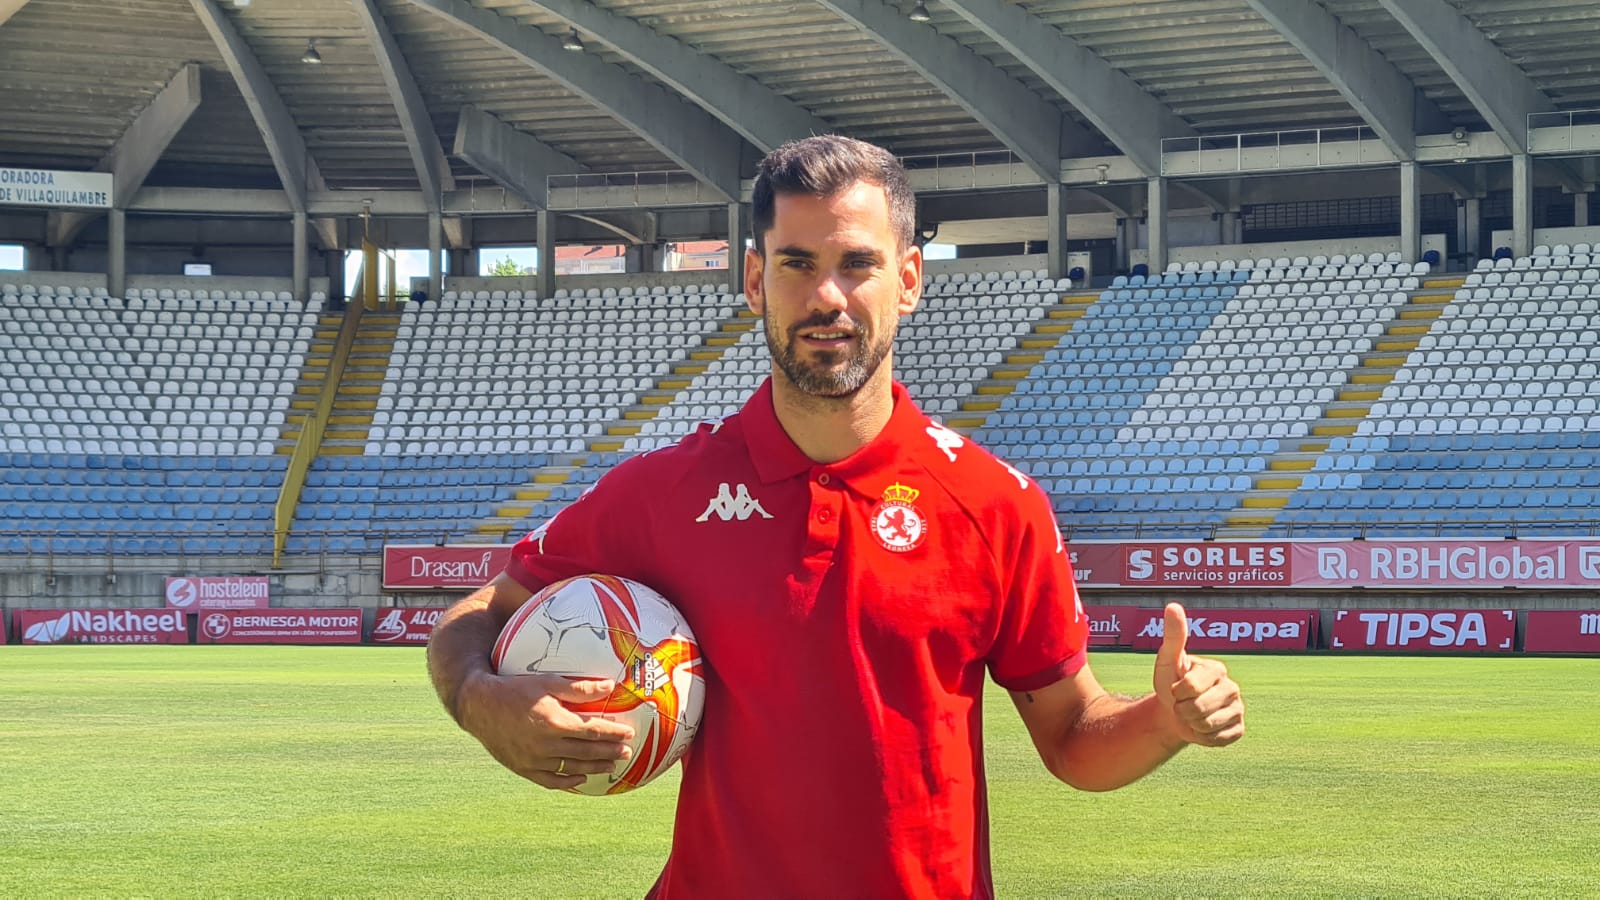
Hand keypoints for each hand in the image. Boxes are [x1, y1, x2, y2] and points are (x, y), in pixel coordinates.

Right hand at [458, 672, 635, 789]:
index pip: (592, 731)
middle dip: (609, 752)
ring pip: (571, 769)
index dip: (613, 733)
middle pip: (586, 753)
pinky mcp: (523, 768)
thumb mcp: (547, 681)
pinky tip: (580, 778)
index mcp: (554, 723)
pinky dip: (568, 782)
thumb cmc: (515, 688)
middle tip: (626, 752)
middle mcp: (545, 745)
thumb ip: (579, 687)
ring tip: (610, 765)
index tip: (629, 733)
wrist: (479, 706)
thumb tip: (609, 685)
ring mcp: (533, 760)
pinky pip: (550, 780)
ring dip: (594, 768)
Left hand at [1153, 603, 1244, 746]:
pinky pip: (1218, 740)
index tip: (1176, 688)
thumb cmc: (1170, 682)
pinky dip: (1203, 738)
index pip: (1190, 687)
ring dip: (1192, 725)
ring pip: (1208, 725)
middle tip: (1182, 704)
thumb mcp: (1167, 660)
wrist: (1173, 713)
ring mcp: (1238, 709)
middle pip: (1199, 708)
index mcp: (1216, 669)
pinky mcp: (1238, 729)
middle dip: (1182, 710)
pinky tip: (1202, 727)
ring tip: (1191, 715)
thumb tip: (1173, 606)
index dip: (1176, 692)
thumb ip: (1174, 635)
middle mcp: (1232, 687)